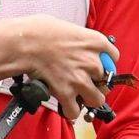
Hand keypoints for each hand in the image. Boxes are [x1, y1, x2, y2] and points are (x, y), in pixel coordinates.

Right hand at [3, 17, 117, 121]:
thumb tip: (76, 47)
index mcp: (95, 42)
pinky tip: (66, 105)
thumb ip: (79, 41)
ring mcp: (80, 79)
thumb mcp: (68, 28)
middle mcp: (92, 61)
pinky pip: (75, 111)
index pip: (114, 57)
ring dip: (88, 100)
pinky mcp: (65, 92)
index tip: (98, 67)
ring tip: (79, 97)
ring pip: (97, 100)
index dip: (106, 63)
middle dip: (96, 84)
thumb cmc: (40, 31)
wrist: (24, 43)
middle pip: (106, 81)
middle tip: (85, 83)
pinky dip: (70, 111)